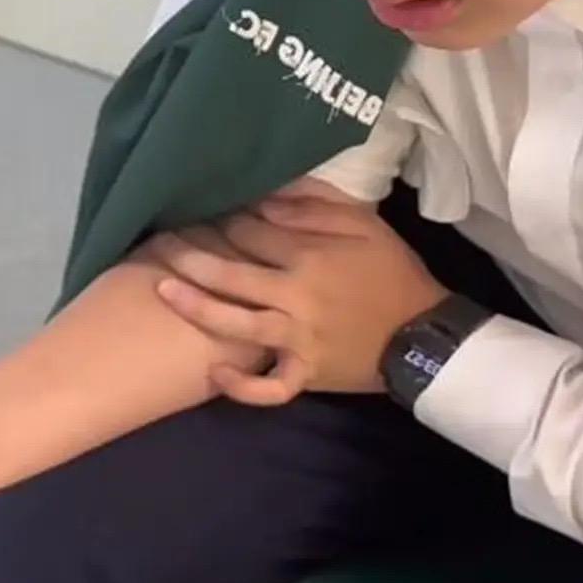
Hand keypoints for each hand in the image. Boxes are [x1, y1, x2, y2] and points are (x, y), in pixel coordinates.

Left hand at [151, 185, 446, 405]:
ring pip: (237, 326)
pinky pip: (269, 388)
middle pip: (232, 275)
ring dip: (196, 308)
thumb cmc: (391, 271)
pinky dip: (242, 386)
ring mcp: (298, 340)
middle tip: (160, 241)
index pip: (253, 234)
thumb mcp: (363, 223)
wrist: (422, 333)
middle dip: (190, 257)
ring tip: (162, 290)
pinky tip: (214, 372)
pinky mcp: (306, 374)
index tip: (202, 210)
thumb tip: (265, 194)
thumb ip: (314, 205)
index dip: (224, 220)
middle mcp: (296, 298)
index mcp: (310, 257)